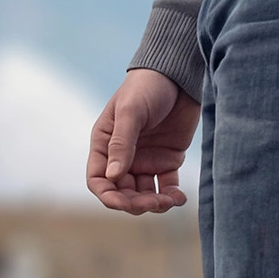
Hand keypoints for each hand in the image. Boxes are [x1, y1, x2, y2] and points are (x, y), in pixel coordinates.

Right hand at [85, 67, 196, 214]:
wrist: (178, 74)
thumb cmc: (146, 87)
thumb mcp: (130, 113)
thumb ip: (121, 145)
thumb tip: (113, 177)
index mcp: (104, 145)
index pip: (99, 180)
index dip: (108, 196)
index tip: (124, 203)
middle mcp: (122, 157)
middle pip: (123, 192)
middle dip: (136, 203)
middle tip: (154, 203)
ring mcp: (145, 160)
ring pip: (144, 194)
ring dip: (155, 203)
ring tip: (170, 201)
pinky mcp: (167, 160)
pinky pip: (166, 186)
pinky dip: (172, 196)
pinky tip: (179, 198)